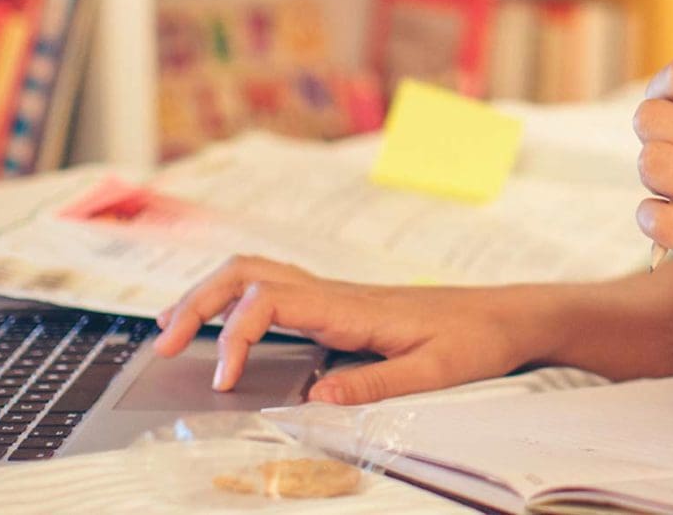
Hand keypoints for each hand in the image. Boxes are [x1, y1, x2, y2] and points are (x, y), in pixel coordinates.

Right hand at [152, 256, 544, 402]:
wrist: (508, 316)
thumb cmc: (476, 340)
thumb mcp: (434, 373)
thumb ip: (376, 385)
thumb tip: (315, 399)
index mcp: (351, 307)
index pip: (270, 301)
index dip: (234, 336)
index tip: (221, 382)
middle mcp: (337, 293)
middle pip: (248, 273)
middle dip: (198, 301)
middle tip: (164, 344)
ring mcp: (337, 294)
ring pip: (257, 272)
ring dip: (211, 293)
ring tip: (171, 327)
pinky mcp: (341, 303)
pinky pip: (276, 286)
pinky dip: (237, 298)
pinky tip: (225, 323)